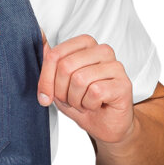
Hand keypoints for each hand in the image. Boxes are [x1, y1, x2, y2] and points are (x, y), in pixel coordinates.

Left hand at [37, 30, 134, 144]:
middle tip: (70, 100)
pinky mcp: (123, 83)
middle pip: (66, 66)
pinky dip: (89, 105)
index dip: (46, 79)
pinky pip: (95, 92)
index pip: (56, 54)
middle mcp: (102, 50)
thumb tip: (40, 38)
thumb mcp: (58, 83)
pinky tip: (96, 106)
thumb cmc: (82, 102)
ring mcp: (115, 66)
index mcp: (86, 45)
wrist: (104, 125)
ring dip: (76, 100)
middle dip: (61, 91)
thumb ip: (50, 62)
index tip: (45, 96)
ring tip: (84, 103)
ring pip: (80, 79)